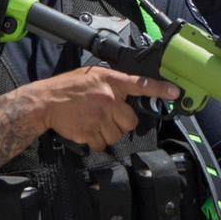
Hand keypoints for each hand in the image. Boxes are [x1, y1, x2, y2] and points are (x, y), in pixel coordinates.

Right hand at [36, 66, 179, 150]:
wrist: (45, 102)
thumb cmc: (68, 87)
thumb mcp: (93, 76)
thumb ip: (112, 83)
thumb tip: (126, 93)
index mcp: (111, 82)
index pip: (140, 84)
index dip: (160, 89)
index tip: (175, 92)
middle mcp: (109, 99)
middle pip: (131, 121)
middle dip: (122, 123)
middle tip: (109, 118)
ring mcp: (100, 117)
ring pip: (117, 135)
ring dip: (108, 133)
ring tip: (94, 123)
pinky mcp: (91, 132)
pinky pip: (103, 144)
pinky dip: (97, 142)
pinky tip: (87, 131)